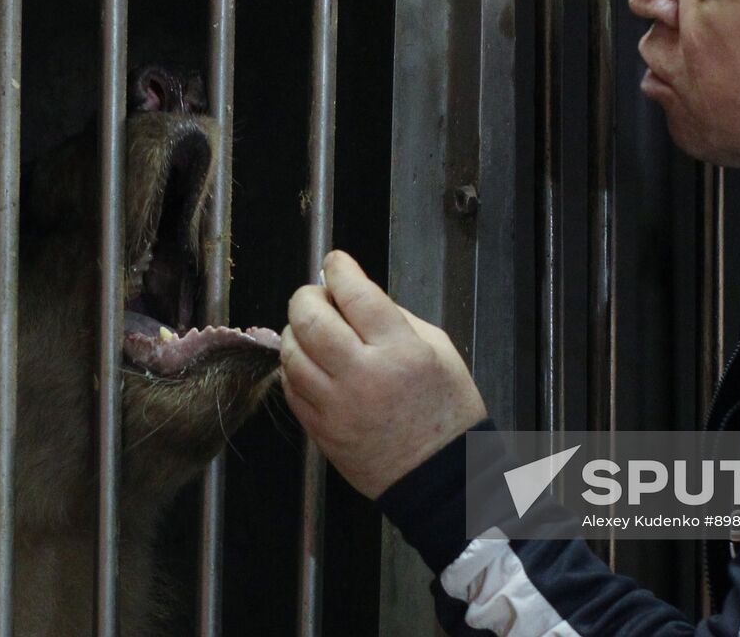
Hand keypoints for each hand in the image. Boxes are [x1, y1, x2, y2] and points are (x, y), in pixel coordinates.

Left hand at [281, 249, 486, 498]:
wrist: (442, 477)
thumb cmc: (448, 411)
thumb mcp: (439, 350)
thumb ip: (396, 319)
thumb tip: (357, 297)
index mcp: (400, 350)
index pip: (355, 293)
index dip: (339, 269)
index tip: (335, 261)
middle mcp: (363, 375)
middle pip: (311, 319)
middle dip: (307, 296)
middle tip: (316, 294)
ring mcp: (337, 406)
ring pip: (291, 354)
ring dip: (295, 332)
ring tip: (310, 329)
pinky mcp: (321, 431)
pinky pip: (291, 389)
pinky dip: (294, 368)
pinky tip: (308, 363)